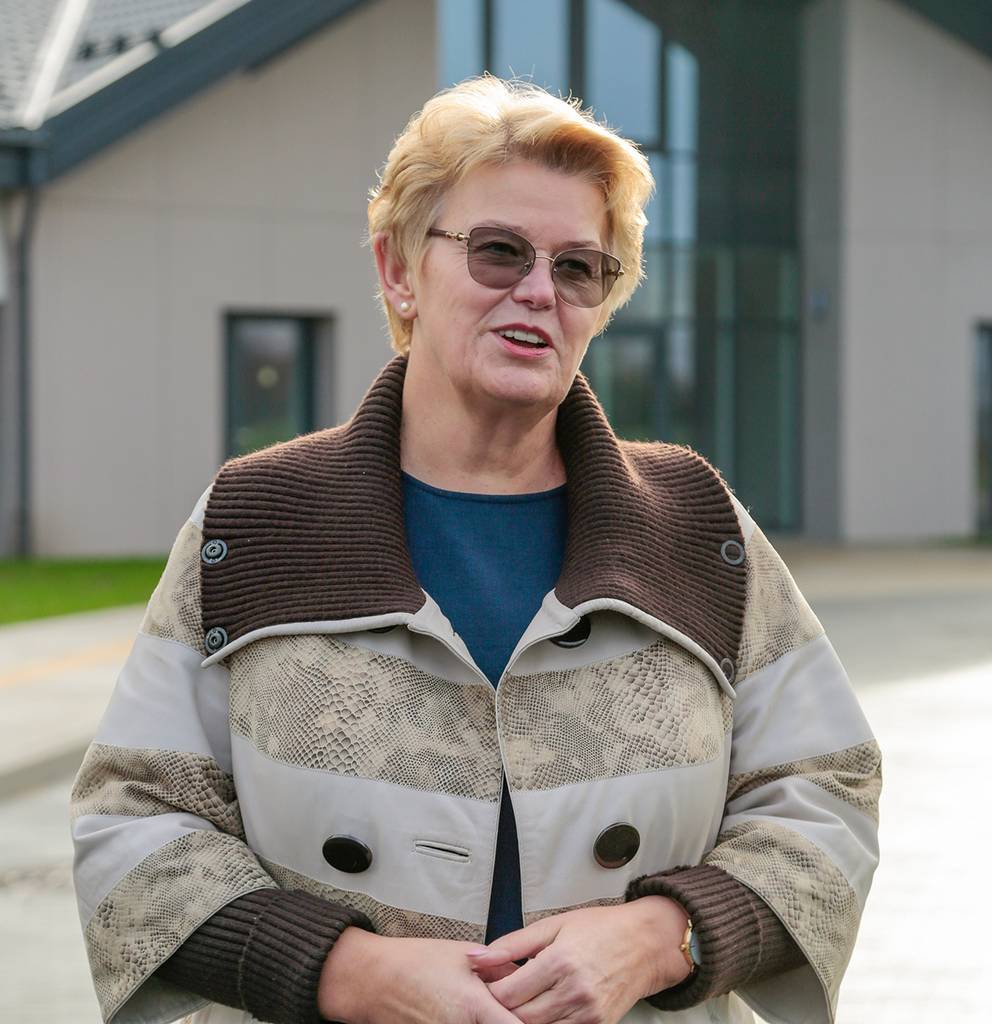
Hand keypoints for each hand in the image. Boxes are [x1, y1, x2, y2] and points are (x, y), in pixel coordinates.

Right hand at [317, 927, 522, 1023]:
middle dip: (510, 1020)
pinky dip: (469, 1023)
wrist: (375, 980)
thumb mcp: (463, 953)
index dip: (531, 1023)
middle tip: (511, 1008)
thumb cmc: (416, 961)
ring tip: (484, 1007)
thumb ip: (498, 965)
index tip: (540, 1016)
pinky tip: (464, 1011)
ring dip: (489, 1020)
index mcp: (474, 1005)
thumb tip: (522, 974)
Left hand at [466, 897, 691, 1023]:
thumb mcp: (555, 924)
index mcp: (559, 961)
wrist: (646, 943)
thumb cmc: (601, 928)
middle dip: (504, 1009)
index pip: (509, 993)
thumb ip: (513, 943)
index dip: (491, 991)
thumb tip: (478, 957)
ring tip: (521, 1002)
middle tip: (500, 995)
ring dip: (525, 1020)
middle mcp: (574, 991)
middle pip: (521, 1017)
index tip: (486, 984)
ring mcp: (588, 1013)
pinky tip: (544, 1010)